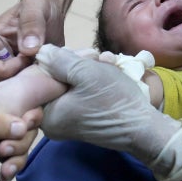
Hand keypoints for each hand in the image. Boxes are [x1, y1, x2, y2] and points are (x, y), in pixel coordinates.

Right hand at [0, 0, 64, 85]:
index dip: (5, 70)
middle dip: (13, 80)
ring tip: (37, 72)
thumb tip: (28, 49)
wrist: (51, 13)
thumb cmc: (39, 7)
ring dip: (21, 86)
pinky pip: (17, 91)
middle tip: (32, 68)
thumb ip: (32, 23)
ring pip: (3, 90)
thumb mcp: (36, 8)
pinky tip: (41, 76)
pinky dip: (29, 88)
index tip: (26, 59)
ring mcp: (3, 68)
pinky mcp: (16, 75)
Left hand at [0, 107, 42, 180]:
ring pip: (22, 145)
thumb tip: (22, 128)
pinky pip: (12, 160)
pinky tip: (4, 177)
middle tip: (3, 151)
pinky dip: (11, 169)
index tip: (26, 124)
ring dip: (17, 157)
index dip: (31, 115)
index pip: (25, 103)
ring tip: (5, 169)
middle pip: (27, 127)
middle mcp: (1, 115)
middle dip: (21, 141)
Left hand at [36, 45, 181, 180]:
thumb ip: (58, 60)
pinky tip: (108, 71)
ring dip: (88, 69)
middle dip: (76, 63)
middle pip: (55, 80)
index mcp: (47, 114)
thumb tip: (39, 52)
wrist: (143, 128)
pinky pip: (79, 94)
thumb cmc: (114, 100)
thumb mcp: (86, 73)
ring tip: (108, 62)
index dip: (58, 59)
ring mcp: (67, 122)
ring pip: (69, 84)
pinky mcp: (81, 120)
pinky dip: (92, 81)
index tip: (80, 55)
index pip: (38, 78)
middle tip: (97, 57)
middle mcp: (52, 122)